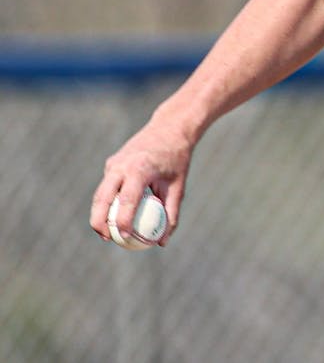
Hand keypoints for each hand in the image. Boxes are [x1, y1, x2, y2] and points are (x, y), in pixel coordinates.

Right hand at [90, 120, 193, 245]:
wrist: (170, 127)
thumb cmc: (177, 159)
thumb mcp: (179, 186)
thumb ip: (171, 213)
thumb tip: (162, 242)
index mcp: (140, 169)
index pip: (127, 200)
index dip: (123, 222)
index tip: (126, 238)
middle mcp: (122, 165)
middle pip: (102, 198)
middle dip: (99, 222)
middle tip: (107, 239)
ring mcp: (114, 162)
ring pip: (99, 193)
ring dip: (99, 213)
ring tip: (106, 233)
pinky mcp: (112, 162)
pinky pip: (107, 185)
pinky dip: (107, 201)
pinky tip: (114, 214)